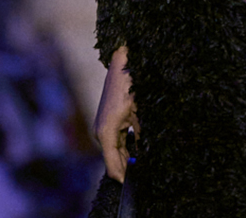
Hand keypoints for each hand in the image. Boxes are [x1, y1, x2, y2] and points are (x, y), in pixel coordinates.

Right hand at [93, 46, 138, 181]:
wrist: (122, 62)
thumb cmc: (130, 85)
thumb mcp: (140, 112)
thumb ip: (141, 135)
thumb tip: (145, 153)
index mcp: (106, 132)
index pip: (112, 165)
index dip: (123, 177)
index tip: (132, 184)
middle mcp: (101, 132)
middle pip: (114, 160)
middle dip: (127, 168)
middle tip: (141, 175)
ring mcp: (102, 126)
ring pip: (115, 150)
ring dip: (127, 158)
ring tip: (141, 164)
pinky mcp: (106, 121)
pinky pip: (116, 140)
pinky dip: (125, 147)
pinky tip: (136, 150)